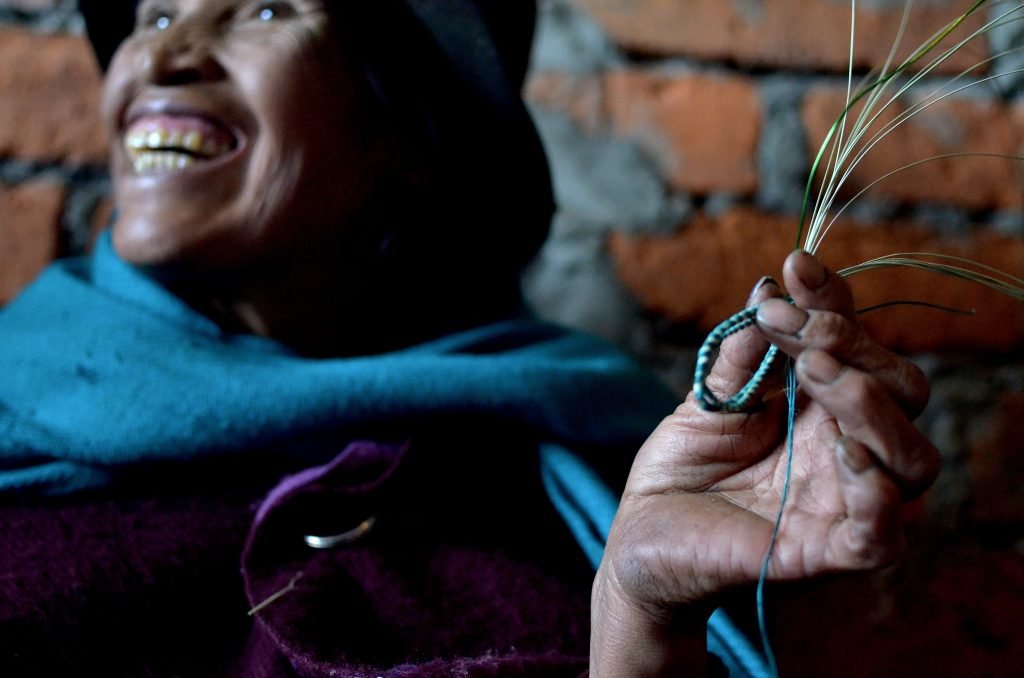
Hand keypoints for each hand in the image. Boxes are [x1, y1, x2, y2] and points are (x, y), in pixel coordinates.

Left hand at [590, 250, 938, 675]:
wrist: (640, 536)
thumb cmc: (680, 468)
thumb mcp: (707, 400)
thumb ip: (741, 354)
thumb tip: (768, 287)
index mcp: (820, 407)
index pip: (857, 347)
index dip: (836, 302)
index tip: (797, 265)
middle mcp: (844, 449)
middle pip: (902, 392)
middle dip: (855, 347)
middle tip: (793, 328)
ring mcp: (840, 502)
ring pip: (911, 459)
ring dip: (872, 407)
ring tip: (817, 373)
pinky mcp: (824, 554)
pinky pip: (881, 536)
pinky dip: (877, 496)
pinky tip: (845, 454)